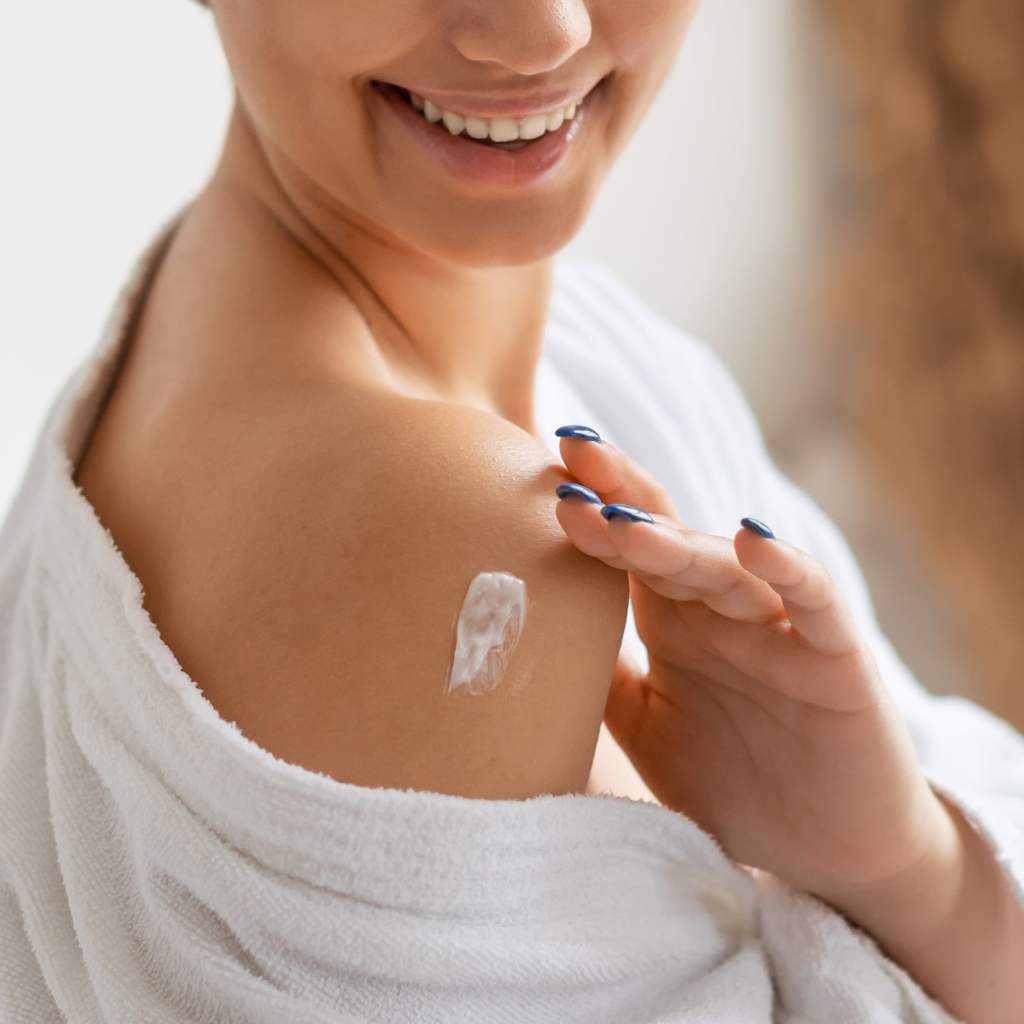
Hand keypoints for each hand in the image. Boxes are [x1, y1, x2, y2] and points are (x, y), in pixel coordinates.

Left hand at [552, 425, 951, 905]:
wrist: (826, 853)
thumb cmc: (734, 780)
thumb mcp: (644, 728)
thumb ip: (599, 678)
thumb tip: (519, 640)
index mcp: (673, 620)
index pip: (625, 549)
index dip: (587, 511)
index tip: (537, 477)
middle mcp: (720, 611)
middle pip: (668, 536)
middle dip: (621, 494)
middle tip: (572, 453)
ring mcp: (777, 629)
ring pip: (725, 567)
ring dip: (676, 541)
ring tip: (623, 520)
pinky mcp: (836, 660)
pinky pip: (815, 603)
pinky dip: (789, 569)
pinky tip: (753, 541)